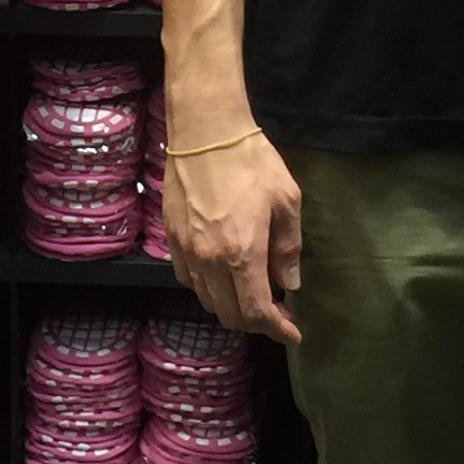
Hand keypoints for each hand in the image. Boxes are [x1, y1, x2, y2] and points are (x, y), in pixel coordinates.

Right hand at [165, 130, 303, 345]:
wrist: (205, 130)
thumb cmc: (251, 161)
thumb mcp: (286, 201)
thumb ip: (288, 248)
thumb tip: (289, 283)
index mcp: (242, 253)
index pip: (256, 311)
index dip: (277, 329)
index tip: (292, 333)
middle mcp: (209, 259)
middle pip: (229, 314)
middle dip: (256, 323)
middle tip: (278, 315)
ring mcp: (186, 250)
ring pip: (207, 300)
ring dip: (231, 307)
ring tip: (253, 295)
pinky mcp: (171, 238)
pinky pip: (188, 279)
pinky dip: (208, 289)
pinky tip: (223, 276)